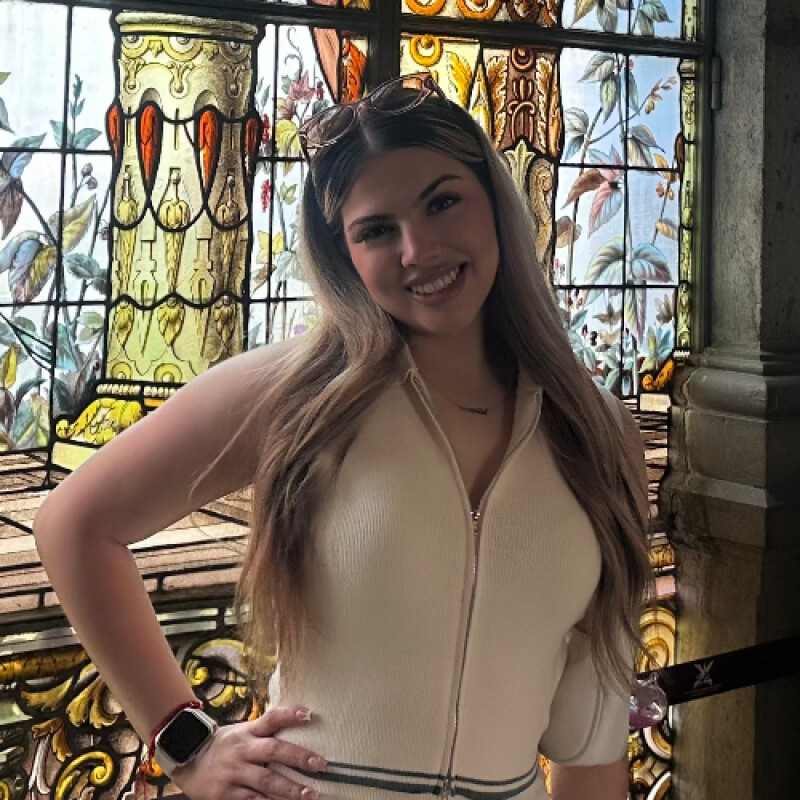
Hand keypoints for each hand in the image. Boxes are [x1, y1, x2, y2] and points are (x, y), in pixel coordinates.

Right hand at [170, 706, 326, 799]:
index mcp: (247, 732)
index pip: (271, 719)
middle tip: (321, 764)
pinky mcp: (226, 795)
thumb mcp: (241, 732)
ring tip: (310, 794)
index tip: (308, 714)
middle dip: (298, 758)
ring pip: (265, 782)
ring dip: (289, 789)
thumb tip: (299, 722)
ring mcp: (234, 773)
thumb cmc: (224, 746)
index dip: (289, 715)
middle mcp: (242, 750)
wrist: (188, 762)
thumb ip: (265, 731)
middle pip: (273, 751)